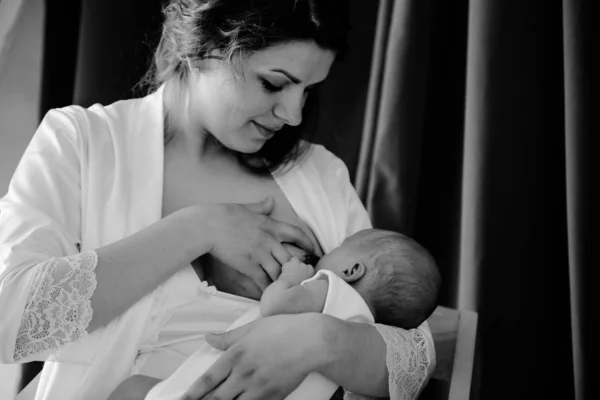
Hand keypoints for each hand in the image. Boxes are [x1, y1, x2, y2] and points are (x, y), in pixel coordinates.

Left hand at [182, 314, 327, 399]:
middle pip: (216, 398)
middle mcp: (244, 374)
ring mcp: (259, 388)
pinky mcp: (273, 397)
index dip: (192, 393)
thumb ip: (228, 337)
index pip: (207, 379)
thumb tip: (208, 337)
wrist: (311, 340)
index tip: (182, 399)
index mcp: (236, 355)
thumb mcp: (252, 327)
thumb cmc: (283, 329)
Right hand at [202, 196, 315, 290]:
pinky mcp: (249, 265)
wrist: (209, 226)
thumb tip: (271, 200)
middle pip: (290, 258)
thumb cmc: (225, 214)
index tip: (313, 250)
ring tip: (286, 290)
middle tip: (300, 277)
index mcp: (271, 225)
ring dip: (282, 281)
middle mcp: (269, 240)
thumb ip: (261, 207)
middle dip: (296, 269)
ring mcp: (260, 254)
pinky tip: (270, 295)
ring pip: (278, 272)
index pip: (297, 233)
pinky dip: (268, 289)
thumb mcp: (247, 208)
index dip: (307, 243)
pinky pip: (263, 281)